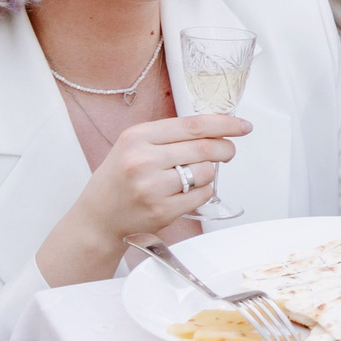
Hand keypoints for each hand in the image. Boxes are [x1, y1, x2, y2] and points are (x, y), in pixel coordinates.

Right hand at [36, 113, 250, 286]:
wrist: (98, 217)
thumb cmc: (120, 178)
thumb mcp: (134, 145)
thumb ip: (169, 135)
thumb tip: (216, 127)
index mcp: (137, 137)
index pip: (193, 125)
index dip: (224, 124)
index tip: (242, 126)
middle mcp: (142, 160)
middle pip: (205, 148)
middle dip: (226, 148)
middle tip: (229, 151)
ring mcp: (152, 187)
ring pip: (206, 172)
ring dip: (211, 172)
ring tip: (197, 173)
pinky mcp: (161, 211)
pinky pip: (201, 195)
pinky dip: (204, 191)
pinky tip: (190, 190)